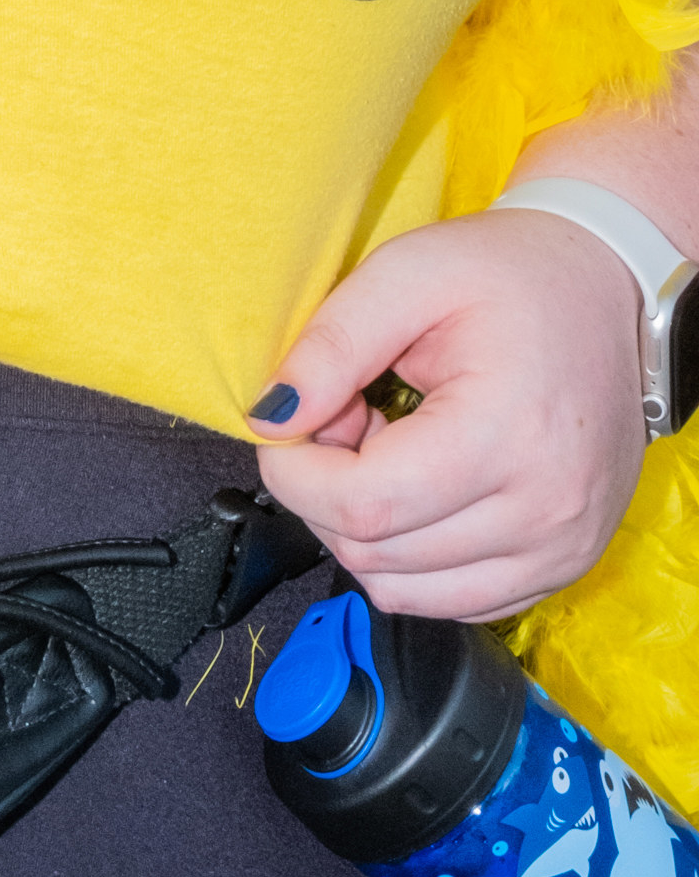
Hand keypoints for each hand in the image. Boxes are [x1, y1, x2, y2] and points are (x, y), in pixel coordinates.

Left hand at [249, 209, 646, 622]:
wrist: (607, 289)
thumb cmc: (510, 275)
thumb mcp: (407, 275)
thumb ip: (330, 346)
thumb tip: (269, 420)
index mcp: (508, 434)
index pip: (362, 506)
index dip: (295, 471)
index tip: (290, 420)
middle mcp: (545, 512)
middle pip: (373, 551)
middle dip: (326, 489)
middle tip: (351, 413)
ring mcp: (559, 550)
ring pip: (400, 588)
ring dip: (365, 526)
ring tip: (390, 446)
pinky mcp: (559, 567)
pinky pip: (446, 600)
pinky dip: (406, 555)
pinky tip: (421, 485)